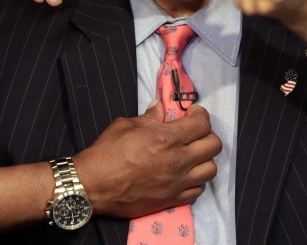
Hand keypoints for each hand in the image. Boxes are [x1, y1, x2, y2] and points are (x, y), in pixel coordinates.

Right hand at [74, 101, 220, 217]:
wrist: (92, 186)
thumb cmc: (106, 153)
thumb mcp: (125, 125)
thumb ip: (149, 117)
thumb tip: (159, 108)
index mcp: (166, 138)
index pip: (202, 124)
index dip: (200, 115)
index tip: (191, 114)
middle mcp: (178, 160)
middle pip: (214, 145)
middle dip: (206, 134)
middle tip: (193, 133)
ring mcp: (177, 182)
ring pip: (211, 169)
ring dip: (204, 159)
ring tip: (190, 154)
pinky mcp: (172, 199)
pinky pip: (198, 190)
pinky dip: (195, 180)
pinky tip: (183, 174)